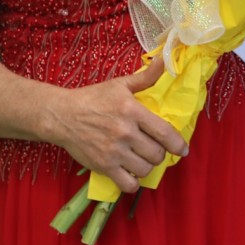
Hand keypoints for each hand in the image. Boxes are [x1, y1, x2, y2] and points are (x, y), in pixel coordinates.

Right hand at [48, 58, 188, 193]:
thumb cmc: (93, 98)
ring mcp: (113, 152)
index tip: (182, 149)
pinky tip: (131, 172)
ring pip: (145, 169)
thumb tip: (165, 61)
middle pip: (156, 153)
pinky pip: (127, 184)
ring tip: (142, 159)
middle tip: (154, 149)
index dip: (178, 144)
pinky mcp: (102, 166)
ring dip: (148, 166)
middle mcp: (125, 133)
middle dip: (160, 153)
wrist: (62, 115)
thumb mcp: (120, 84)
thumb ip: (146, 77)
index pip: (164, 132)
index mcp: (132, 111)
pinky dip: (133, 182)